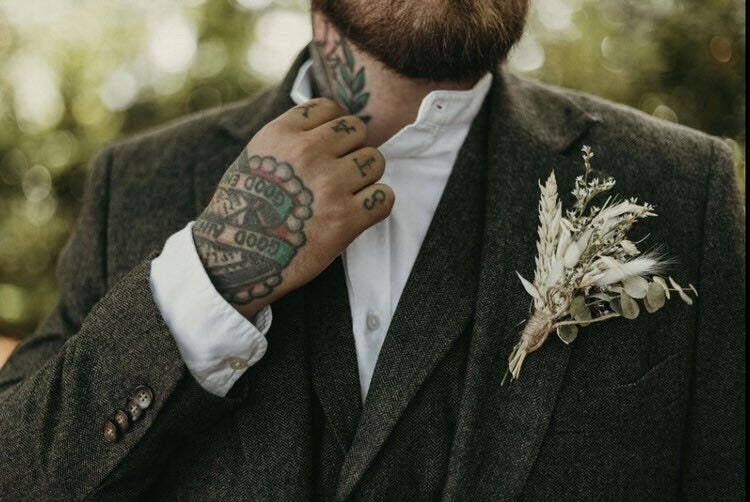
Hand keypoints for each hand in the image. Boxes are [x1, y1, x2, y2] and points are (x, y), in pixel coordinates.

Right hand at [192, 98, 392, 318]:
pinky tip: (357, 213)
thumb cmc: (245, 210)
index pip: (330, 108)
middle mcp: (307, 154)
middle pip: (358, 131)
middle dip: (352, 150)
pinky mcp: (346, 220)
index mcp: (281, 134)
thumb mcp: (255, 157)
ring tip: (345, 195)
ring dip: (365, 177)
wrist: (236, 260)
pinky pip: (385, 197)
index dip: (335, 127)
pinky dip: (376, 204)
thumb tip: (331, 125)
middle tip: (338, 174)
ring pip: (375, 161)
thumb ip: (291, 138)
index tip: (330, 146)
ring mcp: (329, 187)